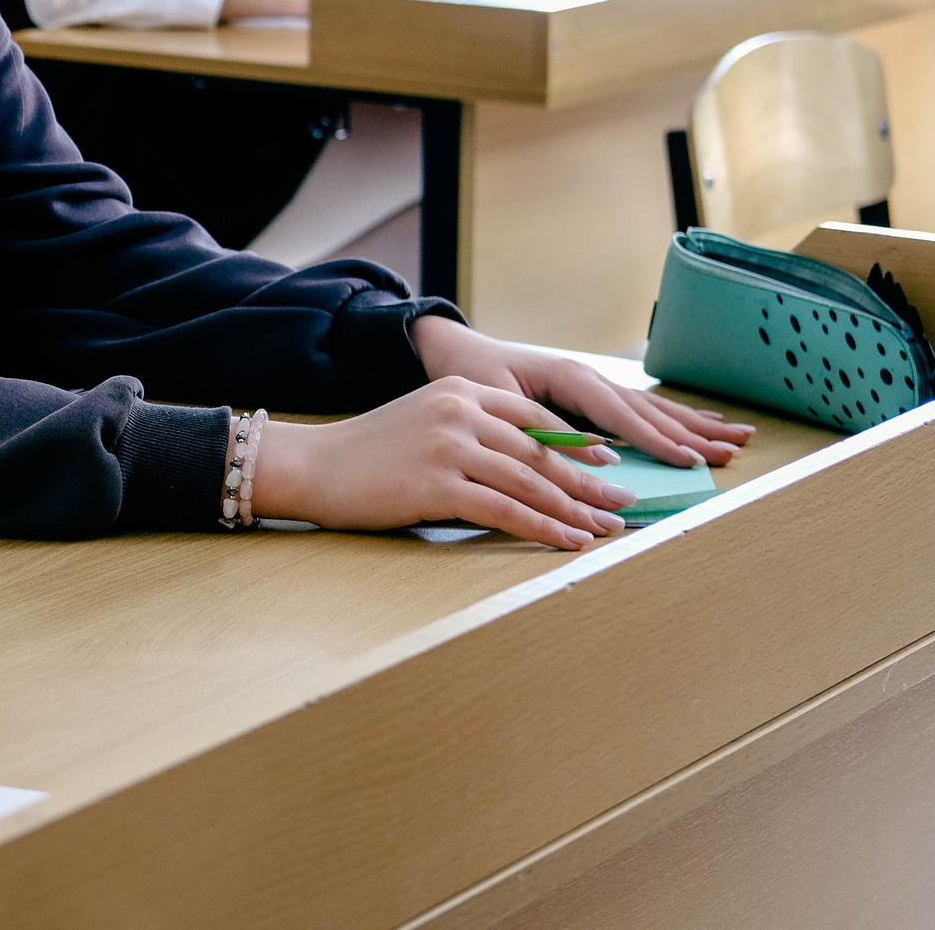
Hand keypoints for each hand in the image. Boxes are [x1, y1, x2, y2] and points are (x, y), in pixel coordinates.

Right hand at [249, 377, 635, 549]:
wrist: (310, 466)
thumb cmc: (365, 454)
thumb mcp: (423, 423)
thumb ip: (469, 431)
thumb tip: (524, 465)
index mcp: (459, 392)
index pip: (534, 417)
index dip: (576, 444)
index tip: (607, 465)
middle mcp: (459, 412)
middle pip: (540, 452)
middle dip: (588, 483)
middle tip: (624, 505)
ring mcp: (449, 446)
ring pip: (530, 482)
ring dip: (575, 510)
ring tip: (606, 530)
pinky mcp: (437, 484)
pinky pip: (506, 510)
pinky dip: (544, 528)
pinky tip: (569, 542)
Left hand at [412, 316, 752, 468]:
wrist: (458, 352)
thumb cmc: (474, 375)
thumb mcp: (499, 403)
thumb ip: (543, 429)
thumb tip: (598, 458)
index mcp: (572, 379)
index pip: (624, 416)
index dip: (658, 441)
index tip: (691, 461)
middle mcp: (592, 379)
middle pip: (652, 411)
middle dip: (693, 433)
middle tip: (734, 452)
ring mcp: (597, 384)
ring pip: (656, 409)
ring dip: (698, 425)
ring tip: (739, 438)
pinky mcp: (596, 394)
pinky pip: (645, 409)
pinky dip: (677, 418)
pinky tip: (706, 424)